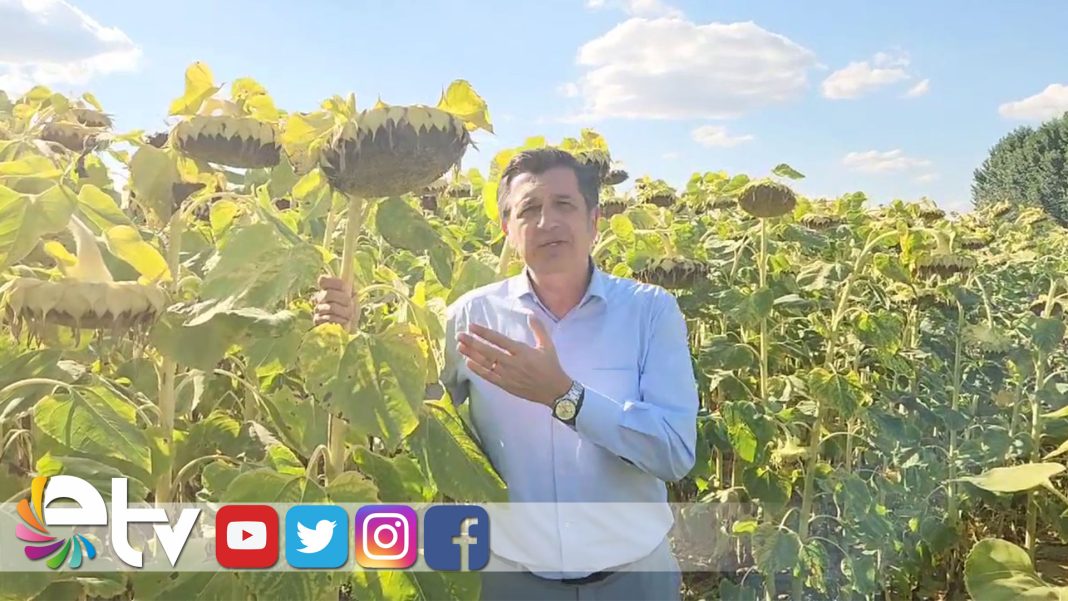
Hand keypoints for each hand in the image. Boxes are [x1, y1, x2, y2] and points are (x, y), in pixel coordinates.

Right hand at [311, 275, 355, 327]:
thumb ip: (350, 287)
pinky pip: (329, 318)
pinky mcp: (318, 321)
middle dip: (343, 299)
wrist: (351, 327)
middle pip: (328, 294)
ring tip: (349, 315)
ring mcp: (317, 309)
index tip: (345, 287)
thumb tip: (348, 277)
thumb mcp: (354, 296)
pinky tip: (344, 321)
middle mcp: (319, 297)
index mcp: (327, 289)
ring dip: (344, 312)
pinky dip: (340, 320)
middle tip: (350, 304)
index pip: (323, 280)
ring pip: (331, 307)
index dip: (334, 282)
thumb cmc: (351, 310)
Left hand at [457, 314, 572, 405]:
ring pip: (486, 364)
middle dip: (472, 342)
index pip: (499, 340)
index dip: (484, 333)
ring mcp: (508, 375)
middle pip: (488, 351)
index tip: (472, 326)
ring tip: (460, 347)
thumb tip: (530, 314)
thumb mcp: (548, 346)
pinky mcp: (506, 385)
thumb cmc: (551, 366)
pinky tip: (468, 363)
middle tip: (460, 335)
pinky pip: (489, 377)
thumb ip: (539, 329)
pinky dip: (478, 370)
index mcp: (522, 351)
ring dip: (472, 355)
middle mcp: (513, 363)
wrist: (554, 391)